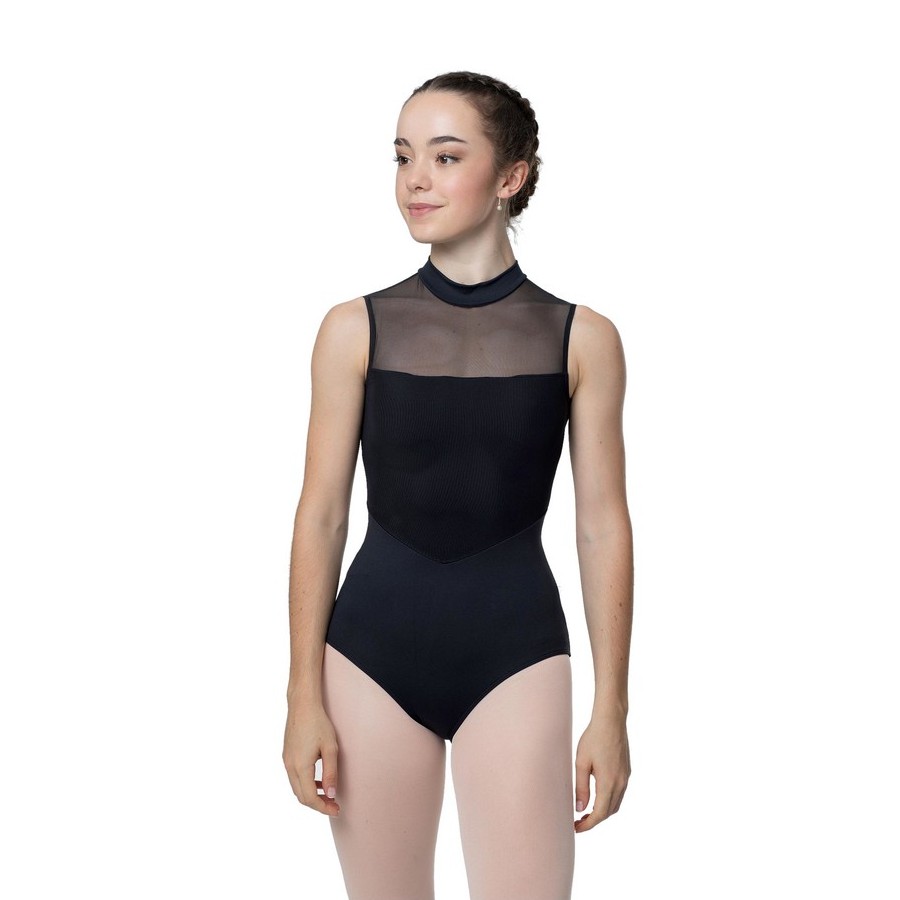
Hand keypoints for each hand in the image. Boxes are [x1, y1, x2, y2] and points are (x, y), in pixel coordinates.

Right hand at [282, 701, 340, 816]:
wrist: (302, 705)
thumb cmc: (318, 723)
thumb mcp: (330, 748)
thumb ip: (331, 773)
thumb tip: (330, 795)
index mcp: (300, 766)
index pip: (309, 798)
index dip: (323, 808)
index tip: (337, 810)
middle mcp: (289, 766)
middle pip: (301, 796)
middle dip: (317, 805)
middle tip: (334, 806)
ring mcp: (286, 761)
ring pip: (297, 788)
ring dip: (311, 795)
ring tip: (328, 795)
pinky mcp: (287, 756)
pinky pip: (295, 778)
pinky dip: (306, 784)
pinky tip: (319, 780)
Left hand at [573, 715, 629, 832]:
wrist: (611, 720)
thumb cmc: (593, 738)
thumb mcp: (581, 763)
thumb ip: (581, 787)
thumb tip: (580, 809)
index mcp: (609, 782)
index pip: (600, 814)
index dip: (588, 825)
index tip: (576, 828)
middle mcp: (621, 783)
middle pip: (609, 812)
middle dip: (594, 821)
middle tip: (578, 822)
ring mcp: (626, 777)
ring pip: (616, 804)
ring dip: (602, 812)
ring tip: (586, 812)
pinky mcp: (627, 771)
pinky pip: (619, 793)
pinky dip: (609, 801)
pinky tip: (597, 797)